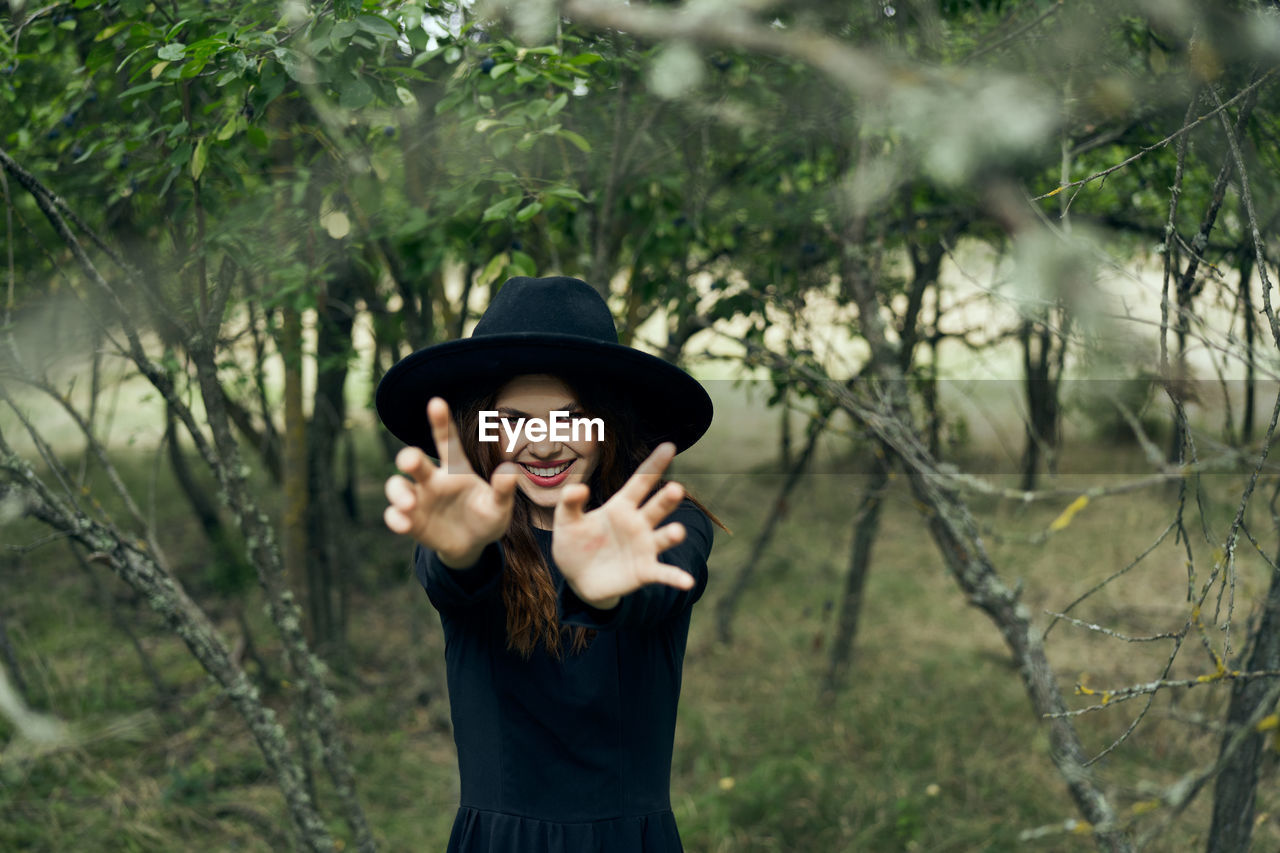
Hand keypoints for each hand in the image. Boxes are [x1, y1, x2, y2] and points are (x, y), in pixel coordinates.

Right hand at [383, 397, 518, 567]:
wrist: (473, 545)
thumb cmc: (487, 517)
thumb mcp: (499, 506)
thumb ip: (503, 489)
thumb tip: (511, 471)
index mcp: (456, 470)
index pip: (447, 441)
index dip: (441, 422)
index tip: (436, 402)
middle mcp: (432, 480)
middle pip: (415, 462)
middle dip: (408, 458)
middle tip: (410, 461)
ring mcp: (419, 500)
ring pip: (397, 486)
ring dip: (398, 493)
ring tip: (410, 504)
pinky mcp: (410, 521)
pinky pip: (394, 515)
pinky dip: (396, 518)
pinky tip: (404, 524)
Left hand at [551, 442, 692, 609]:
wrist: (577, 578)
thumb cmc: (574, 543)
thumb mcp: (566, 522)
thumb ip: (569, 503)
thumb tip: (578, 488)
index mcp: (621, 507)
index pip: (640, 481)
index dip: (654, 464)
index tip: (669, 446)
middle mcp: (638, 523)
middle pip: (656, 507)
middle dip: (667, 499)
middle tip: (675, 489)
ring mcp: (644, 547)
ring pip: (663, 537)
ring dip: (672, 535)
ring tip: (677, 532)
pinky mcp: (645, 571)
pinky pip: (663, 573)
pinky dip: (676, 577)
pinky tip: (686, 582)